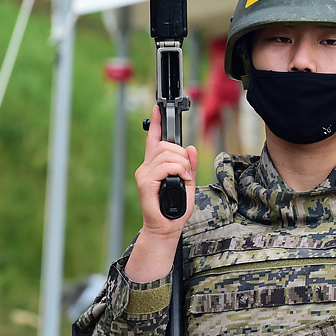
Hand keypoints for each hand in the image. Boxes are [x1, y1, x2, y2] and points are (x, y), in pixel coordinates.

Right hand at [135, 107, 197, 239]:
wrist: (167, 227)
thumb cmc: (175, 208)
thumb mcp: (188, 183)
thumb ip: (189, 166)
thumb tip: (191, 148)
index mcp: (154, 165)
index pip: (153, 139)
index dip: (155, 123)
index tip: (158, 108)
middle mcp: (146, 167)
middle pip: (165, 145)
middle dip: (182, 155)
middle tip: (187, 171)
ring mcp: (144, 174)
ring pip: (166, 154)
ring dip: (182, 164)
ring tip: (184, 177)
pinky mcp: (145, 182)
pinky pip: (165, 166)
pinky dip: (179, 170)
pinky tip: (182, 179)